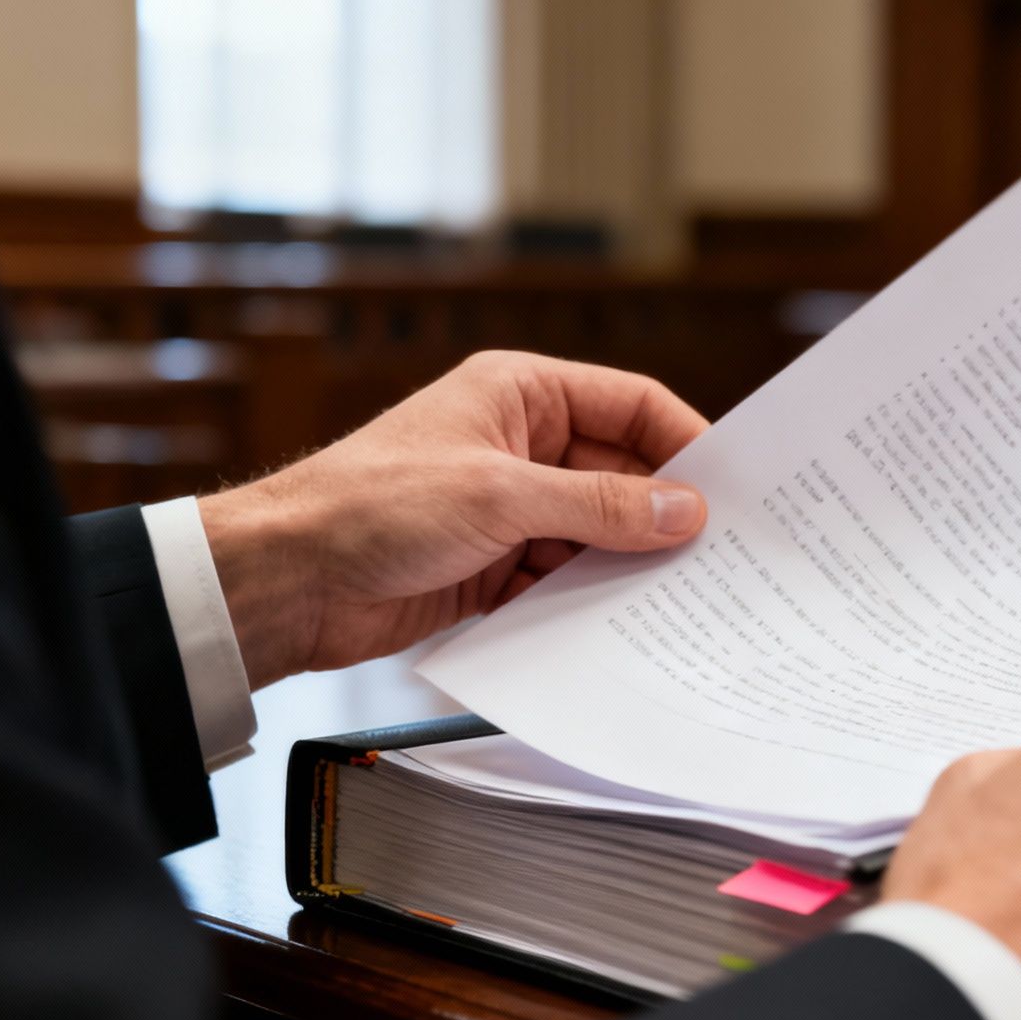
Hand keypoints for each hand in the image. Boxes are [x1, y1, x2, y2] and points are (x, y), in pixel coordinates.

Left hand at [199, 351, 708, 686]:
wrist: (286, 583)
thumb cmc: (371, 507)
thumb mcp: (501, 496)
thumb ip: (600, 505)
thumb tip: (685, 511)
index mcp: (521, 395)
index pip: (631, 405)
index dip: (686, 441)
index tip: (734, 487)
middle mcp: (522, 445)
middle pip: (622, 474)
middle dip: (663, 514)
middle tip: (722, 553)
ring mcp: (510, 509)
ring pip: (599, 533)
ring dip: (629, 564)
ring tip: (684, 596)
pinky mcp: (495, 567)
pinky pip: (565, 579)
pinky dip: (590, 600)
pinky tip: (624, 625)